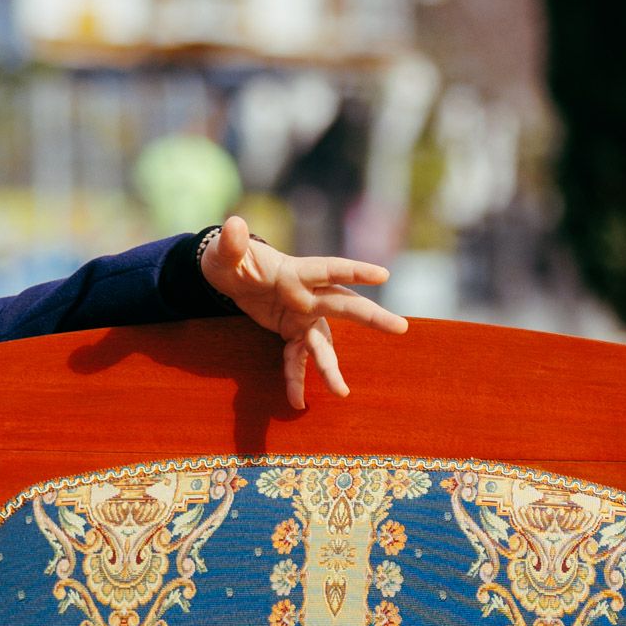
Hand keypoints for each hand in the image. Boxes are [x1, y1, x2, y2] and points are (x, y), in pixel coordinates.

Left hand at [200, 215, 408, 408]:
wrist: (228, 275)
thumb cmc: (229, 258)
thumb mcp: (224, 252)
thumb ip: (230, 244)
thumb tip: (233, 223)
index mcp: (295, 272)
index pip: (329, 269)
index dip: (355, 271)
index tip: (383, 275)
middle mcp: (306, 295)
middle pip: (344, 306)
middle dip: (371, 317)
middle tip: (400, 328)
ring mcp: (303, 315)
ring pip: (324, 342)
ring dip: (331, 367)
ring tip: (341, 392)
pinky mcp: (292, 331)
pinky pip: (297, 358)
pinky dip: (296, 379)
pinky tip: (296, 401)